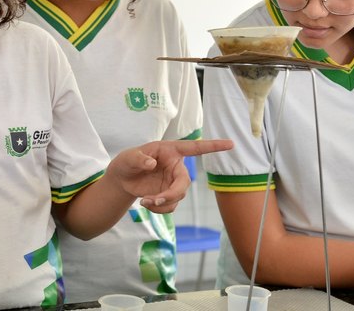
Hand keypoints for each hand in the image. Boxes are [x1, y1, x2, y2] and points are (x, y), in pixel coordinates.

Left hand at [108, 139, 231, 212]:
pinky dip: (160, 209)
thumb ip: (139, 158)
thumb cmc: (127, 162)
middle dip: (172, 194)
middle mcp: (176, 166)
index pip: (195, 147)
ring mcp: (174, 182)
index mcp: (170, 151)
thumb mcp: (128, 158)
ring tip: (144, 202)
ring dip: (163, 203)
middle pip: (185, 182)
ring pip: (179, 196)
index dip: (213, 146)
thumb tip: (151, 163)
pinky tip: (146, 204)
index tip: (231, 144)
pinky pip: (171, 206)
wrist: (123, 180)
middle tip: (155, 200)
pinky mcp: (170, 195)